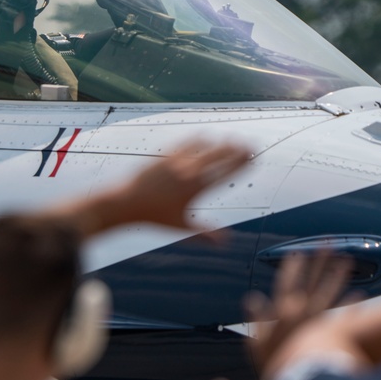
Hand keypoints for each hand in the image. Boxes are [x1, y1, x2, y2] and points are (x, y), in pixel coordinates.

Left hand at [112, 141, 250, 231]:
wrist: (127, 202)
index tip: (253, 159)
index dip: (242, 164)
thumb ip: (205, 234)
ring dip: (220, 142)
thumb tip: (226, 242)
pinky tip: (207, 137)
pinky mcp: (164, 155)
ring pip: (204, 146)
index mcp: (195, 189)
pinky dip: (199, 140)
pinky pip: (186, 142)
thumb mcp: (181, 227)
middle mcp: (188, 172)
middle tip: (249, 146)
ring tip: (232, 140)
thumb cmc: (154, 217)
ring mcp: (176, 161)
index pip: (226, 173)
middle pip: (219, 155)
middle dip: (236, 149)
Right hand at [243, 251, 352, 373]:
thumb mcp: (257, 342)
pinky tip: (360, 294)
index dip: (293, 267)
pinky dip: (352, 305)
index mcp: (282, 311)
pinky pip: (344, 316)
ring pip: (330, 291)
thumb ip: (257, 319)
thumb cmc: (276, 364)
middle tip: (328, 243)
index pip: (288, 282)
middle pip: (312, 280)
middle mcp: (303, 311)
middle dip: (319, 260)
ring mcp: (320, 321)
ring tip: (347, 259)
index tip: (298, 253)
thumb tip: (251, 299)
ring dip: (338, 274)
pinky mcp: (332, 333)